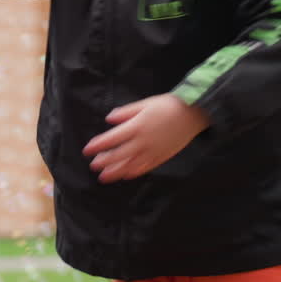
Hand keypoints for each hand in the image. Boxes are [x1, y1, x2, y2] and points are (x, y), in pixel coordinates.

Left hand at [81, 94, 210, 182]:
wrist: (193, 114)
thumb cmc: (168, 105)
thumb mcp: (144, 104)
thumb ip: (126, 112)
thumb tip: (109, 119)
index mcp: (136, 127)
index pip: (112, 139)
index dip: (98, 145)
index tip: (87, 150)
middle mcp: (143, 142)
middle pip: (118, 155)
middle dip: (104, 162)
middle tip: (93, 166)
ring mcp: (153, 151)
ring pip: (130, 165)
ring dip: (115, 172)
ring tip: (103, 177)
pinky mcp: (162, 157)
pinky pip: (145, 167)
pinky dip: (134, 172)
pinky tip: (125, 176)